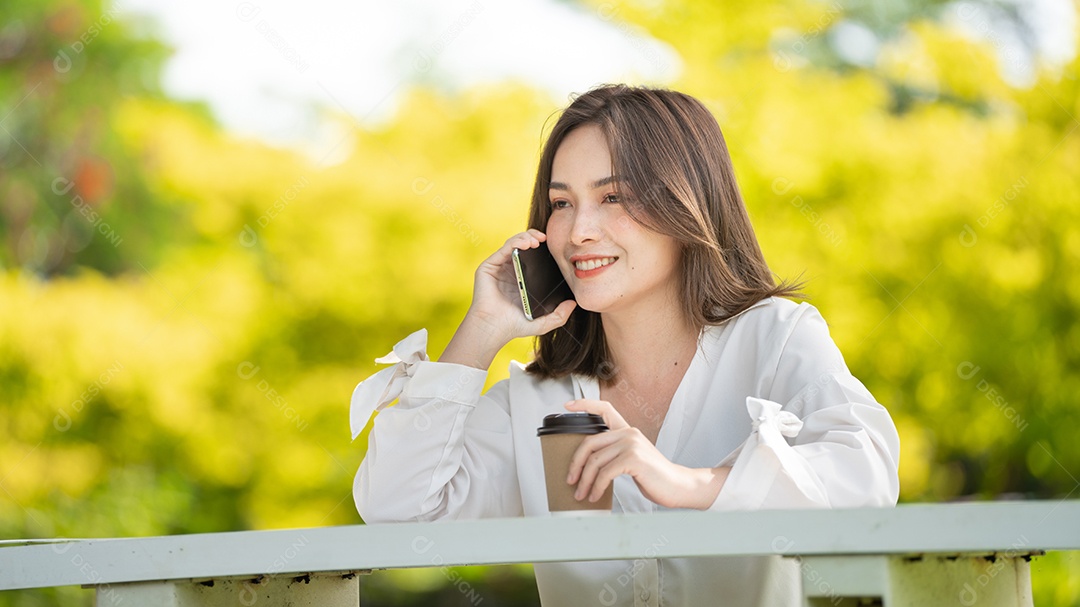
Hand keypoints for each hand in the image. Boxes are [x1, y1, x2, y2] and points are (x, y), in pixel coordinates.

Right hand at [468, 229, 576, 341]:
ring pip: (514, 244)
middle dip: (534, 237)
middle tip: (546, 238)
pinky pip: (504, 249)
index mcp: (522, 279)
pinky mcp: (489, 267)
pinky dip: (515, 242)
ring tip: (537, 240)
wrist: (494, 329)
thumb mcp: (543, 322)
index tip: (554, 246)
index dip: (543, 249)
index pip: (533, 257)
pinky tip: (526, 243)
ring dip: (526, 237)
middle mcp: (510, 271)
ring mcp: (499, 268)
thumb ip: (560, 315)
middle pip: (523, 246)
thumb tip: (574, 303)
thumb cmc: (514, 326)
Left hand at [564, 399, 729, 509]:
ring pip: (595, 461)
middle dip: (575, 464)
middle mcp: (629, 433)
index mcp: (627, 431)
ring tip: (581, 494)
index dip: (585, 405)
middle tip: (570, 480)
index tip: (567, 406)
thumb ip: (615, 454)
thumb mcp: (632, 459)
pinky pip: (605, 473)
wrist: (678, 486)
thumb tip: (588, 466)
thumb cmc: (654, 477)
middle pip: (589, 443)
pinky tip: (594, 496)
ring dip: (584, 481)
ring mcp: (631, 444)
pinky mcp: (633, 459)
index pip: (605, 409)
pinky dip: (596, 487)